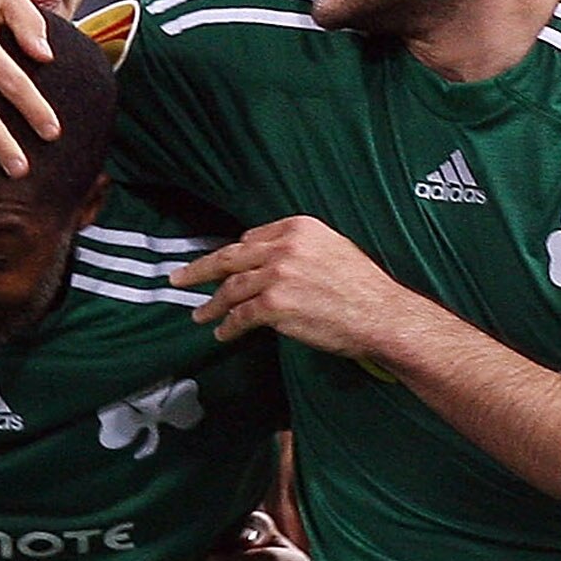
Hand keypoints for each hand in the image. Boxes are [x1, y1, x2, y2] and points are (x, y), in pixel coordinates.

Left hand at [174, 218, 411, 355]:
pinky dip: (228, 326)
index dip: (234, 255)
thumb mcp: (333, 249)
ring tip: (200, 314)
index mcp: (299, 228)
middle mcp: (284, 247)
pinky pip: (241, 316)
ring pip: (232, 288)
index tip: (220, 265)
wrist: (380, 314)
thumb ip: (299, 249)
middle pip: (230, 257)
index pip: (252, 238)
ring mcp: (277, 275)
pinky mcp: (274, 305)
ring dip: (212, 304)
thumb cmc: (363, 288)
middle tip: (179, 278)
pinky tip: (223, 332)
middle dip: (200, 269)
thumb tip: (270, 261)